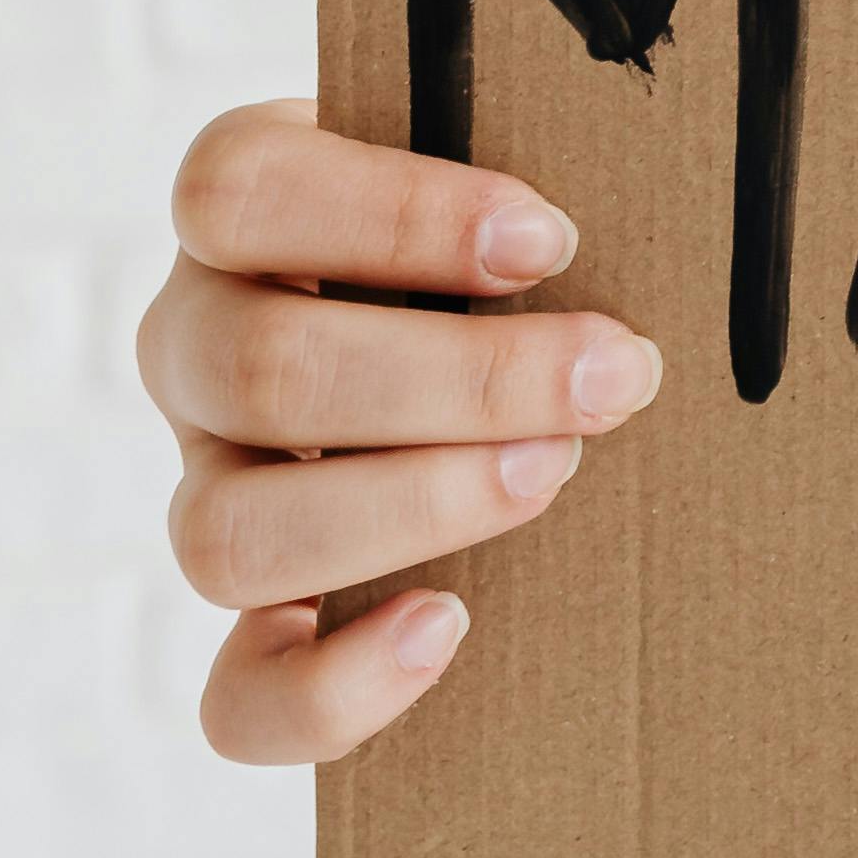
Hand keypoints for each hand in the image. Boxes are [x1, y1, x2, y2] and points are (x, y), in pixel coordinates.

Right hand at [138, 98, 667, 763]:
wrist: (478, 332)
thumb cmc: (496, 227)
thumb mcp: (492, 161)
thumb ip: (530, 158)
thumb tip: (663, 182)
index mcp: (235, 211)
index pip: (238, 193)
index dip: (391, 218)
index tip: (550, 239)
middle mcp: (193, 346)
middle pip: (257, 370)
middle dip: (460, 380)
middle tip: (614, 375)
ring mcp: (210, 486)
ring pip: (225, 538)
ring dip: (411, 509)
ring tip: (555, 473)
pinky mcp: (254, 615)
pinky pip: (238, 699)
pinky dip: (337, 686)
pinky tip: (448, 625)